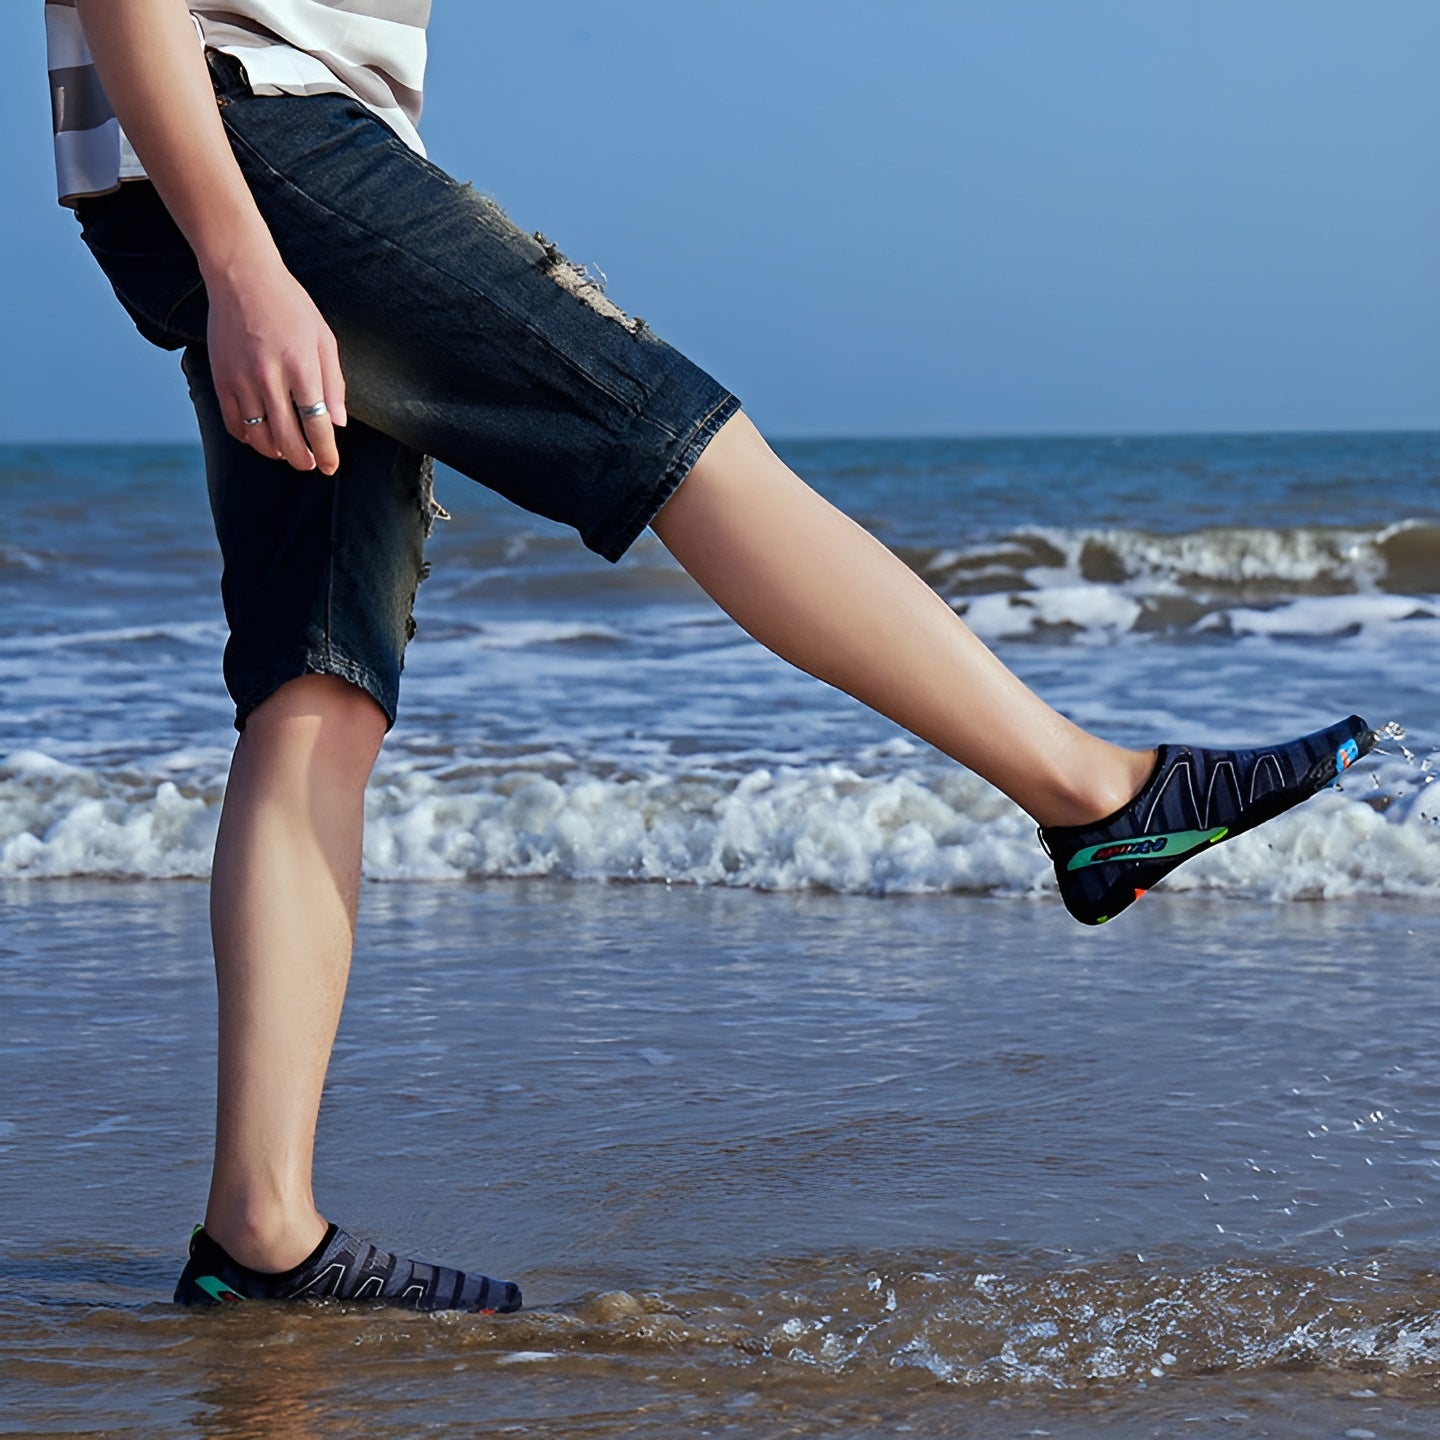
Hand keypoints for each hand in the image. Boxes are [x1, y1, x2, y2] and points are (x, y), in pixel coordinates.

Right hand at [205, 257, 347, 473]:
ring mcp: (241, 379)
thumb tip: (339, 422)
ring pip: (259, 436)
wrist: (242, 278)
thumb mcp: (323, 339)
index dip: (326, 451)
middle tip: (310, 464)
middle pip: (287, 438)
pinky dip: (248, 438)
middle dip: (302, 460)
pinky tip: (260, 438)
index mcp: (301, 366)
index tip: (330, 466)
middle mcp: (270, 377)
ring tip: (287, 453)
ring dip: (276, 452)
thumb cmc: (290, 306)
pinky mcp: (220, 378)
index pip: (317, 423)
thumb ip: (334, 382)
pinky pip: (233, 423)